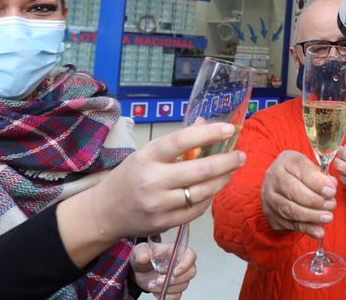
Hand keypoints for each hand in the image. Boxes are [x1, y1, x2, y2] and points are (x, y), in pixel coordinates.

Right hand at [83, 123, 244, 239]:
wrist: (104, 212)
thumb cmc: (129, 177)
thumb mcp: (146, 153)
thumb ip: (177, 142)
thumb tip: (206, 124)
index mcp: (146, 157)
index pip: (181, 141)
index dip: (208, 133)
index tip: (229, 129)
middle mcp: (152, 181)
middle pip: (200, 170)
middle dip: (227, 161)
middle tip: (241, 155)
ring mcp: (158, 205)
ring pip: (203, 192)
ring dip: (223, 179)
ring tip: (232, 170)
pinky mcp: (164, 223)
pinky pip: (197, 210)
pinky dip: (210, 197)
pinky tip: (215, 188)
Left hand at [130, 242, 196, 298]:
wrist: (140, 271)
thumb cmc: (145, 257)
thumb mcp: (140, 251)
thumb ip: (142, 253)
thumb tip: (144, 257)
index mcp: (177, 252)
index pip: (190, 256)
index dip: (186, 265)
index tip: (174, 272)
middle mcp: (182, 264)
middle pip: (190, 273)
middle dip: (174, 280)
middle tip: (158, 280)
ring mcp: (180, 277)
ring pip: (183, 286)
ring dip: (167, 288)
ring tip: (151, 285)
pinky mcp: (175, 288)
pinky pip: (177, 296)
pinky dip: (167, 296)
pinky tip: (156, 292)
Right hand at [261, 150, 336, 238]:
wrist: (280, 185)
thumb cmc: (300, 174)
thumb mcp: (311, 168)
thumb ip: (322, 176)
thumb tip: (331, 185)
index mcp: (286, 161)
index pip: (300, 169)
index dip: (317, 182)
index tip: (331, 191)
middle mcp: (273, 177)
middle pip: (293, 191)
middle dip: (315, 201)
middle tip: (331, 205)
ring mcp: (268, 196)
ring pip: (289, 209)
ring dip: (311, 216)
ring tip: (328, 217)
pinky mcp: (270, 213)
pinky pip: (288, 223)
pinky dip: (305, 228)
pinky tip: (318, 231)